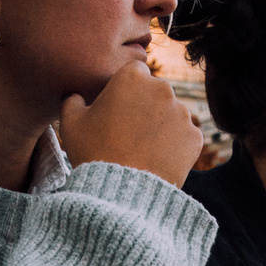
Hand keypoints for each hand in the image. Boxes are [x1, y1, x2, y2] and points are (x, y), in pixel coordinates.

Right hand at [58, 61, 204, 185]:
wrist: (122, 193)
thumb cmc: (93, 152)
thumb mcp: (71, 123)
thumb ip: (72, 100)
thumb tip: (75, 96)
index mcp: (132, 77)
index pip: (133, 72)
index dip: (125, 90)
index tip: (118, 107)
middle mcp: (162, 89)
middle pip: (155, 92)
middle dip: (145, 106)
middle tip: (129, 131)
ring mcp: (182, 113)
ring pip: (171, 114)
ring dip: (161, 126)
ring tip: (142, 149)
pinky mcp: (195, 137)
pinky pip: (184, 137)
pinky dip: (174, 146)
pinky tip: (157, 159)